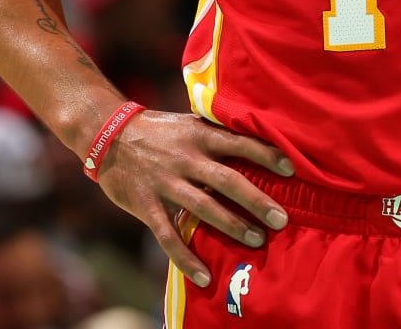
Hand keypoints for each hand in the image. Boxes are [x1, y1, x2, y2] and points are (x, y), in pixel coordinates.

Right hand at [96, 109, 292, 287]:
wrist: (108, 133)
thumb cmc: (160, 130)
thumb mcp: (191, 123)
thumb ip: (218, 134)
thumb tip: (259, 139)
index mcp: (200, 136)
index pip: (240, 143)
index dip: (267, 155)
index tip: (292, 170)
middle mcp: (186, 159)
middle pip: (228, 181)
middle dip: (257, 201)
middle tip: (282, 219)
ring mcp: (166, 183)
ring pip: (203, 208)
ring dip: (232, 226)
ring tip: (257, 240)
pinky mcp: (146, 205)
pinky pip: (168, 236)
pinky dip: (186, 259)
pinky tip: (205, 276)